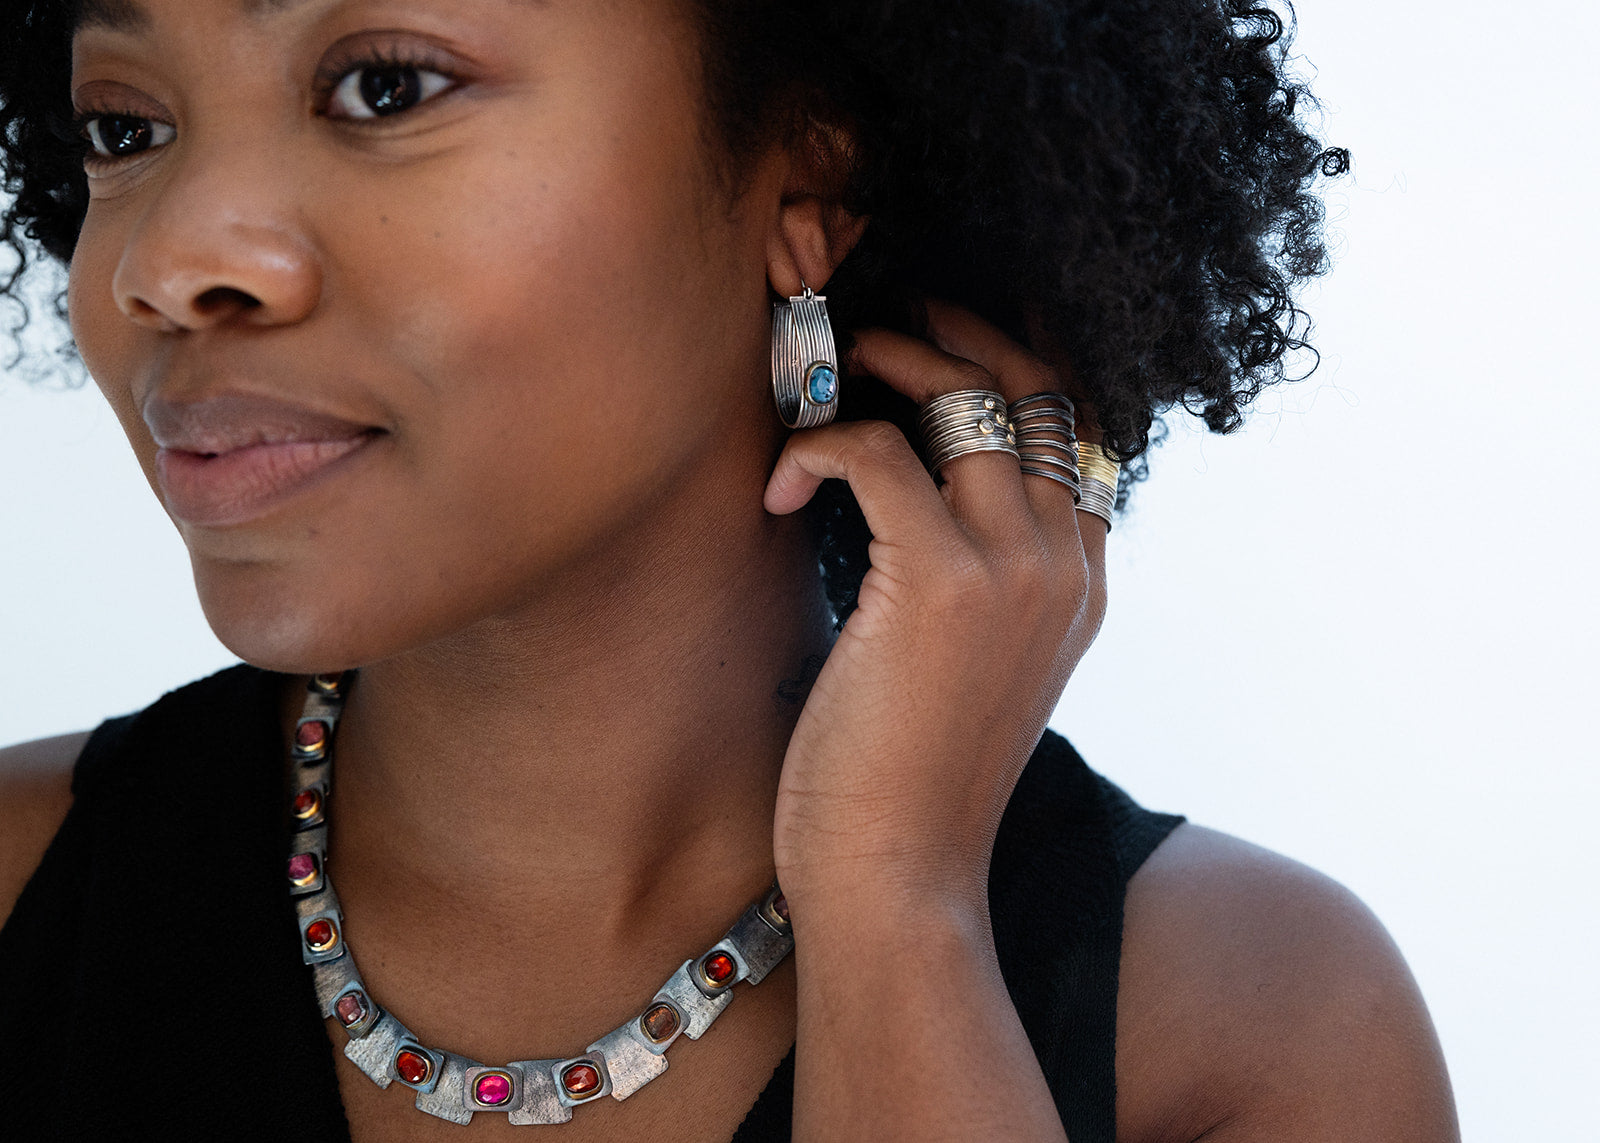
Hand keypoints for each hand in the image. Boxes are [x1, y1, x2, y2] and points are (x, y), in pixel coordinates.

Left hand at [763, 299, 1108, 916]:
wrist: (899, 875)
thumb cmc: (909, 775)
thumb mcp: (973, 668)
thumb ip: (980, 583)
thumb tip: (913, 497)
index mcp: (1081, 583)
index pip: (1076, 428)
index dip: (1018, 361)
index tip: (952, 330)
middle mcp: (1065, 564)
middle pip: (1034, 390)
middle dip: (963, 333)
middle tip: (893, 321)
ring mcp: (1013, 570)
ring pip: (967, 402)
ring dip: (891, 365)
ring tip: (836, 368)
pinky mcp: (939, 583)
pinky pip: (880, 454)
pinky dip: (820, 447)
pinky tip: (780, 488)